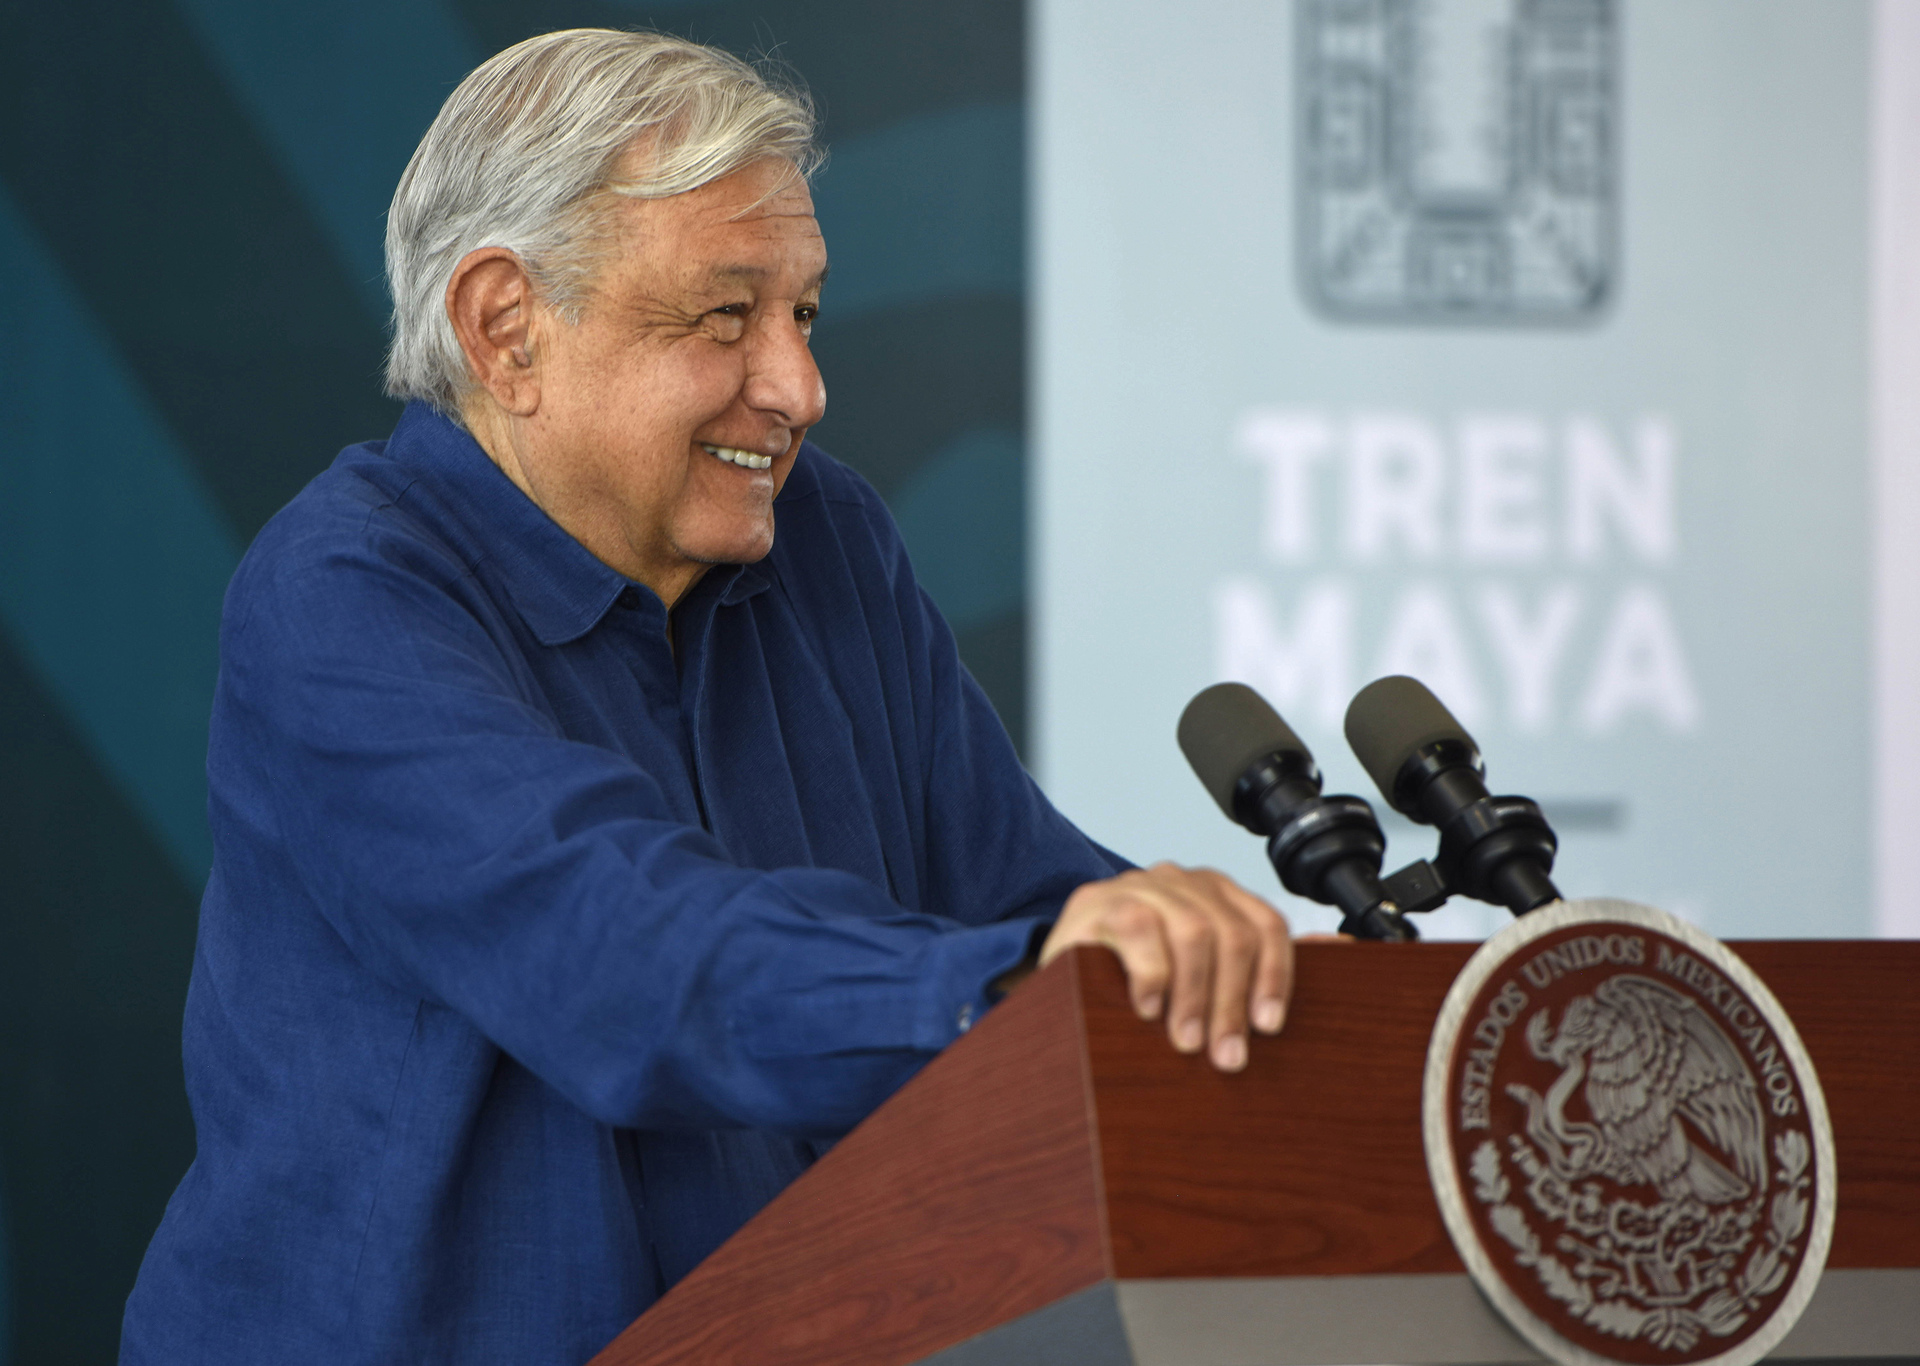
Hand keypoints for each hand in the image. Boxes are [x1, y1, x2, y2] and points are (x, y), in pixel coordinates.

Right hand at [1037, 862, 1292, 1071]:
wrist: (1061, 978)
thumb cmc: (1137, 982)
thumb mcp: (1202, 977)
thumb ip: (1259, 960)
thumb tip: (1340, 947)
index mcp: (1216, 893)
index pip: (1265, 924)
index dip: (1275, 976)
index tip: (1269, 1026)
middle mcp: (1182, 881)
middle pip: (1231, 934)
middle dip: (1232, 1001)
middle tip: (1225, 1055)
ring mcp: (1139, 887)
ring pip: (1192, 931)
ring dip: (1194, 996)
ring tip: (1185, 1041)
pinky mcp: (1098, 902)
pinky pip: (1138, 929)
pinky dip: (1151, 974)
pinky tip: (1147, 1008)